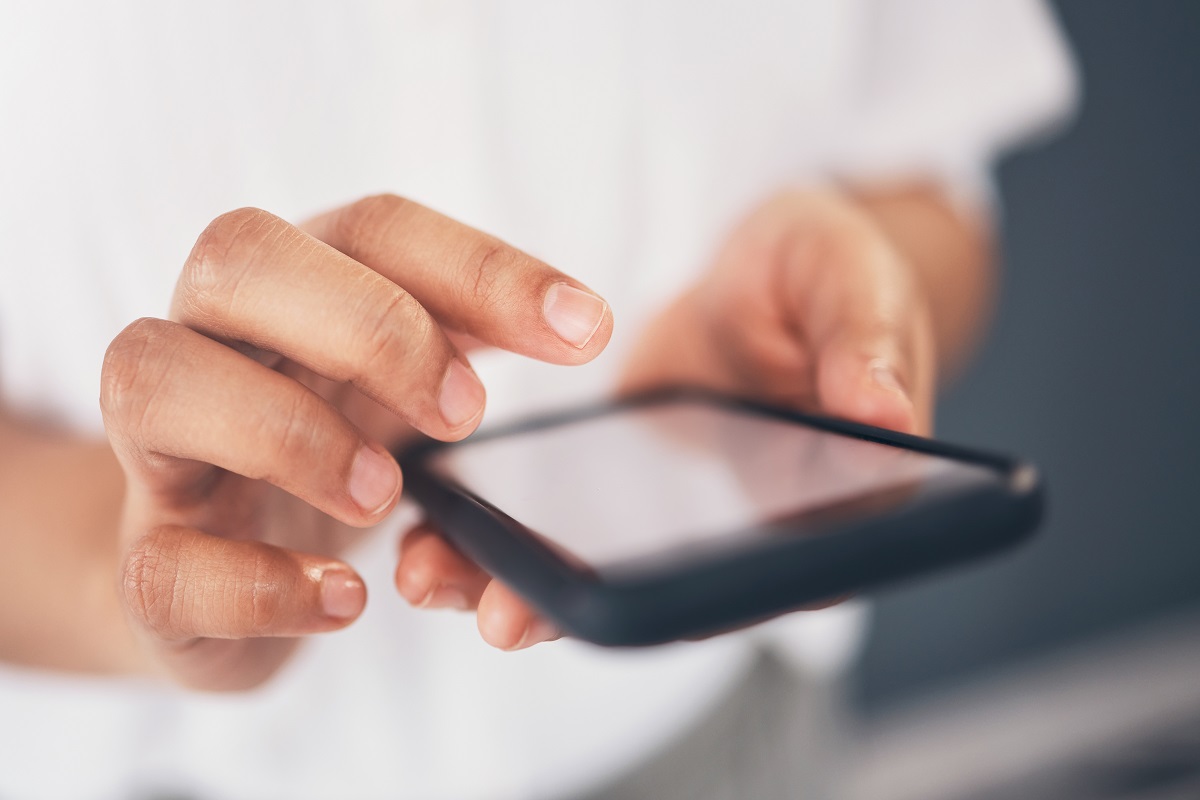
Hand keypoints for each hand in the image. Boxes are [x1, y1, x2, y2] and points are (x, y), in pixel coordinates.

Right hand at [101, 196, 612, 688]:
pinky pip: (157, 563)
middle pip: (238, 255)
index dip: (478, 267)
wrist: (211, 568)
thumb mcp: (400, 384)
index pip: (373, 230)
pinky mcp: (144, 562)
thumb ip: (470, 345)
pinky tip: (342, 599)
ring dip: (289, 435)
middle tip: (467, 414)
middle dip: (367, 325)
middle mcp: (212, 342)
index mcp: (297, 289)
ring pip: (152, 378)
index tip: (586, 330)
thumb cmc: (324, 449)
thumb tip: (582, 324)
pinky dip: (257, 584)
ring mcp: (159, 450)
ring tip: (384, 495)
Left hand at [394, 189, 935, 650]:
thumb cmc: (823, 273)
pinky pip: (564, 530)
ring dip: (522, 583)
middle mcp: (757, 537)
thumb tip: (886, 413)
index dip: (703, 599)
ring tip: (432, 576)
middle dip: (581, 608)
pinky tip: (431, 527)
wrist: (761, 273)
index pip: (784, 577)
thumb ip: (866, 341)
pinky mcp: (624, 500)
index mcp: (845, 503)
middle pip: (676, 598)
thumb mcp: (852, 281)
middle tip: (501, 616)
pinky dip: (499, 535)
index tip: (616, 603)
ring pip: (607, 576)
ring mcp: (684, 527)